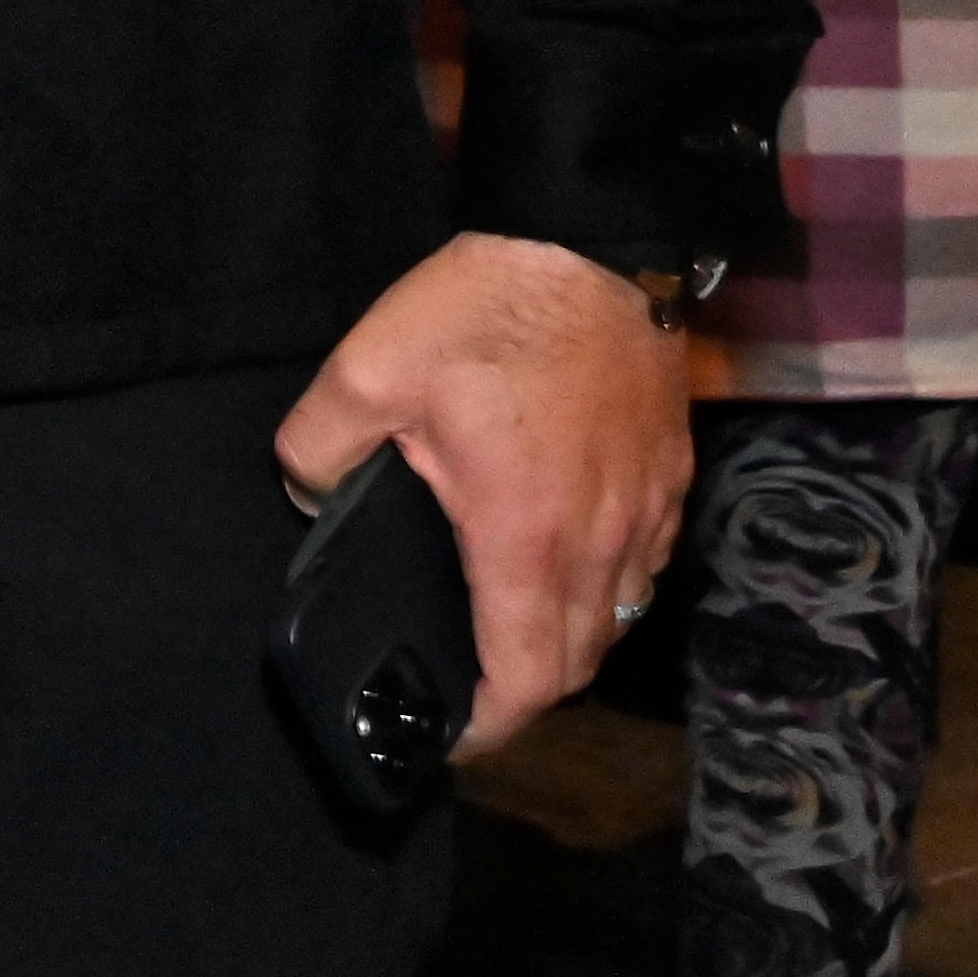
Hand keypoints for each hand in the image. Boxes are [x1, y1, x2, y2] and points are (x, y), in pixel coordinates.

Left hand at [272, 230, 690, 755]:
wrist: (593, 244)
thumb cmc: (484, 311)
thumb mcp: (368, 369)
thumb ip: (319, 448)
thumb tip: (307, 495)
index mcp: (525, 536)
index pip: (526, 674)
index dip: (490, 723)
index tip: (450, 732)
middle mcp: (601, 543)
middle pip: (576, 662)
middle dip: (524, 694)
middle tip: (465, 685)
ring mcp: (645, 514)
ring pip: (617, 618)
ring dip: (565, 641)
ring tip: (505, 630)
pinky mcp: (670, 481)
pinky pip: (642, 568)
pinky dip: (602, 589)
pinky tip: (556, 561)